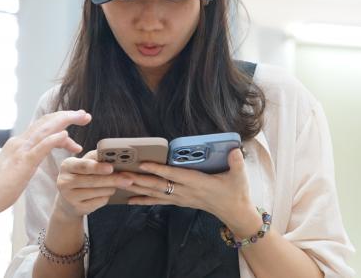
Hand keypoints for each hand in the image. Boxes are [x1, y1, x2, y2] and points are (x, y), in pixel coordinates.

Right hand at [0, 110, 90, 215]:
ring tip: (83, 117)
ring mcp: (21, 151)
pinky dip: (55, 139)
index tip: (74, 122)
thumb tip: (31, 161)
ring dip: (66, 120)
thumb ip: (23, 162)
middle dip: (68, 116)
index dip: (59, 121)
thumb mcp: (14, 170)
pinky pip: (41, 147)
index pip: (42, 126)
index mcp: (18, 144)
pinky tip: (67, 135)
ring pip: (46, 128)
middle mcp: (20, 142)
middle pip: (47, 121)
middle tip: (85, 114)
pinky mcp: (22, 163)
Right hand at [53, 150, 133, 219]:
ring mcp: (69, 197)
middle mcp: (64, 181)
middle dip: (112, 180)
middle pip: (93, 181)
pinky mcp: (77, 208)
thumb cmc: (80, 176)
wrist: (67, 200)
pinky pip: (98, 202)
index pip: (83, 166)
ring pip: (98, 192)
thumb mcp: (82, 164)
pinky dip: (106, 197)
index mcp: (67, 165)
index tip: (111, 168)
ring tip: (117, 184)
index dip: (98, 167)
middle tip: (128, 179)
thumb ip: (95, 157)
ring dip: (111, 188)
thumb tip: (113, 153)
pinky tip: (106, 193)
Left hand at [125, 148, 260, 230]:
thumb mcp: (240, 177)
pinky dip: (143, 200)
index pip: (174, 175)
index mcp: (198, 183)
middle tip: (122, 173)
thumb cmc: (236, 192)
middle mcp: (186, 192)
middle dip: (140, 179)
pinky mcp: (180, 201)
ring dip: (137, 188)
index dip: (158, 170)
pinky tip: (130, 199)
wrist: (234, 212)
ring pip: (155, 194)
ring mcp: (182, 198)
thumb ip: (236, 162)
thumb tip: (234, 149)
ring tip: (120, 184)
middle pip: (159, 185)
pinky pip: (158, 201)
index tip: (143, 163)